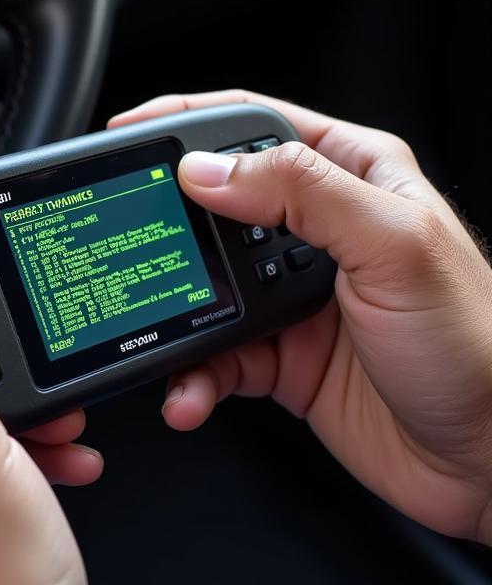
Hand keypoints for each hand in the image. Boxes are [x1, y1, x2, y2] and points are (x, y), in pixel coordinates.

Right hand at [111, 91, 491, 544]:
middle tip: (129, 249)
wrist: (489, 460)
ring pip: (199, 287)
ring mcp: (291, 295)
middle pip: (212, 206)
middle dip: (163, 229)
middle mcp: (316, 230)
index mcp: (351, 177)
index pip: (252, 127)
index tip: (128, 138)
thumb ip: (303, 194)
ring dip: (170, 321)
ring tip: (161, 347)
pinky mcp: (276, 355)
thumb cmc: (477, 346)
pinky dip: (190, 376)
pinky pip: (210, 356)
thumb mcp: (394, 246)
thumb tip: (209, 170)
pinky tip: (190, 394)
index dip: (184, 124)